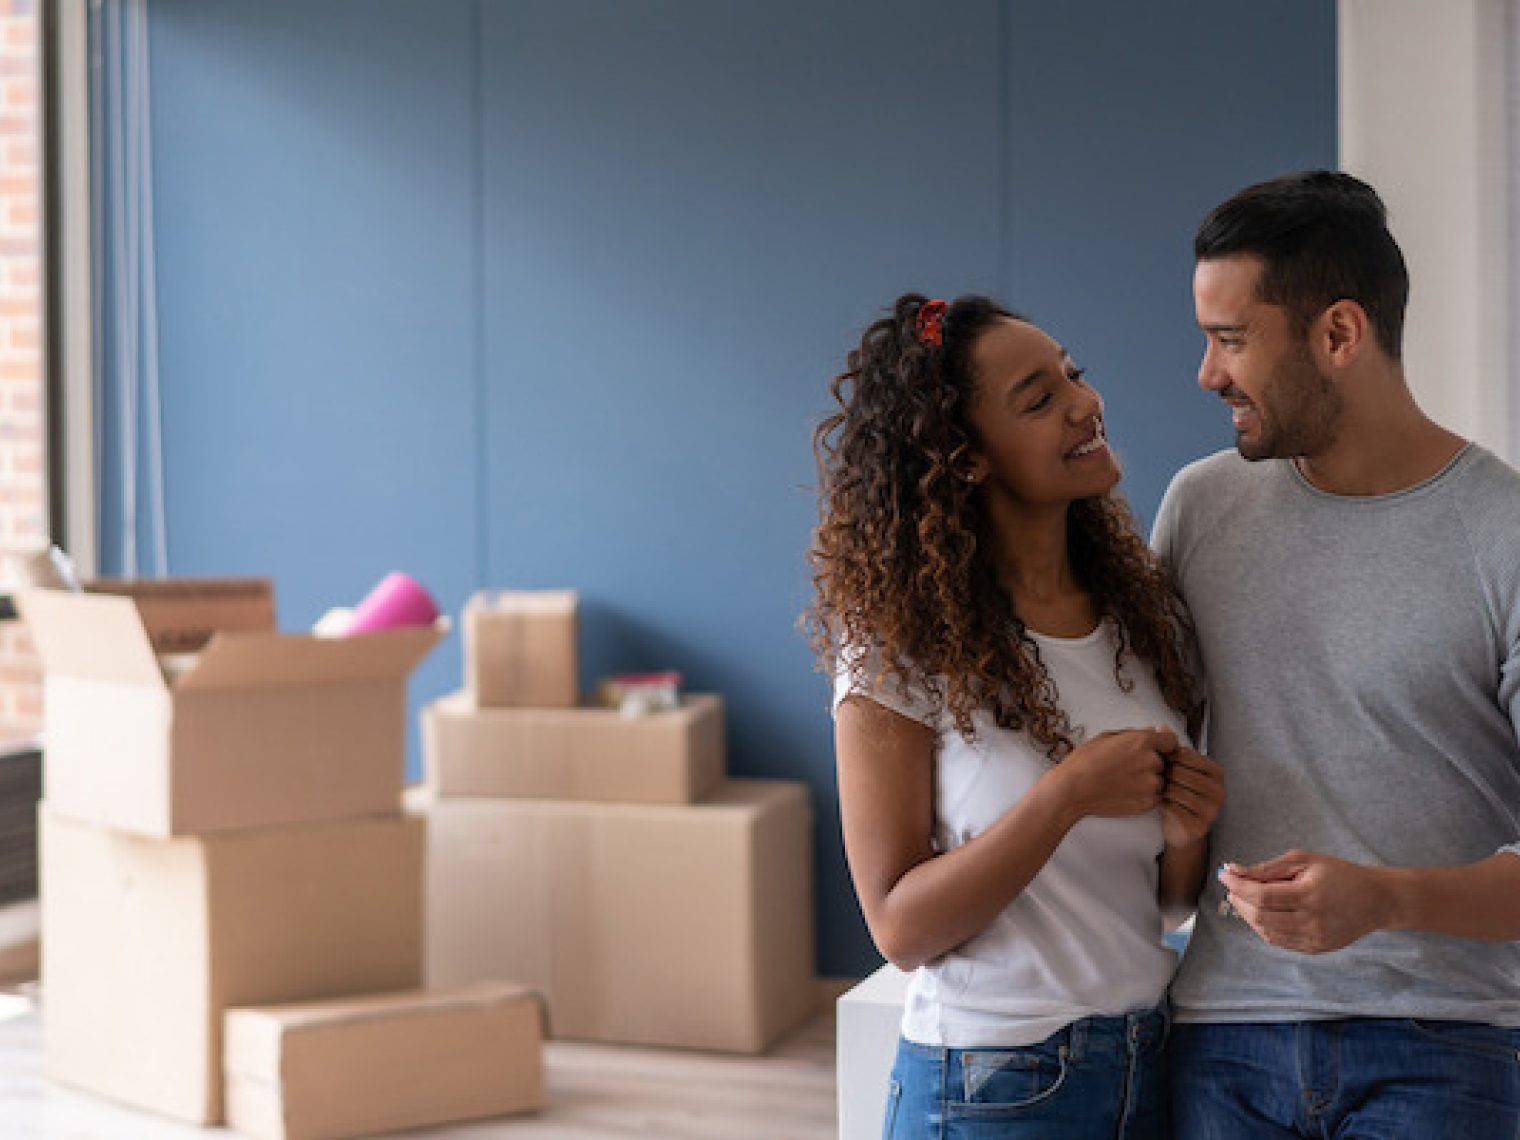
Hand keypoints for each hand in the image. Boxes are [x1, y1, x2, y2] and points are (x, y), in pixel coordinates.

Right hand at [1049, 727, 1174, 821]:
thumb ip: (1135, 734)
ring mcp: (1152, 783)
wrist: (1072, 789)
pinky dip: (1144, 795)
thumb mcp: (1108, 737)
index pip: (1171, 741)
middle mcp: (1152, 761)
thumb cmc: (1085, 761)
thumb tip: (1154, 731)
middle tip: (1128, 767)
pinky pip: (1155, 796)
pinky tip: (1124, 792)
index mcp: (1143, 741)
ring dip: (1148, 780)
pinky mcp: (1148, 802)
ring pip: (1159, 780)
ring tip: (1123, 781)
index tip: (1156, 749)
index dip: (1163, 745)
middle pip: (1164, 761)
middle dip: (1151, 763)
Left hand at [1160, 746, 1223, 849]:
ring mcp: (1212, 810)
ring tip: (1159, 790)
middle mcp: (1219, 790)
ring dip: (1162, 790)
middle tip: (1157, 779)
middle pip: (1180, 772)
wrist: (1181, 830)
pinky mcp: (1200, 825)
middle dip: (1164, 775)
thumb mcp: (1177, 769)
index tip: (1162, 764)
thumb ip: (1172, 748)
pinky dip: (1163, 805)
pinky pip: (1174, 808)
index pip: (1186, 755)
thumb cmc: (1178, 794)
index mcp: (1216, 772)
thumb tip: (1161, 726)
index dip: (1168, 758)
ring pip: (1176, 790)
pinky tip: (1161, 804)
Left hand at [1219, 850, 1396, 953]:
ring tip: (1244, 899)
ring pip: (1267, 933)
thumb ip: (1268, 868)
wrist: (1376, 900)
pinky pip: (1280, 941)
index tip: (1224, 875)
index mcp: (1311, 895)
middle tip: (1233, 887)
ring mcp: (1315, 939)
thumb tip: (1234, 871)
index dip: (1238, 886)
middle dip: (1239, 901)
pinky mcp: (1316, 949)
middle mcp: (1313, 922)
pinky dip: (1264, 927)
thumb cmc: (1338, 873)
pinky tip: (1262, 912)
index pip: (1262, 896)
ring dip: (1249, 915)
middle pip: (1261, 917)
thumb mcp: (1304, 861)